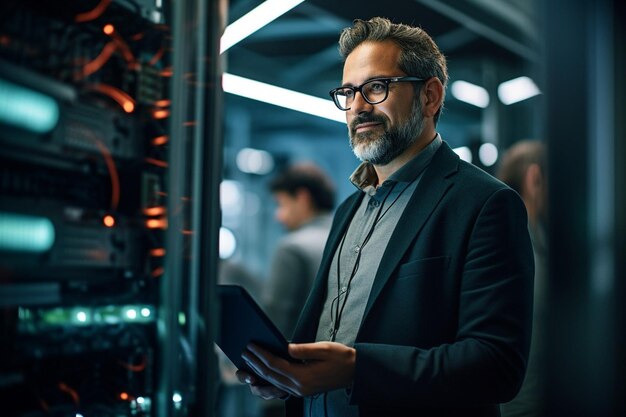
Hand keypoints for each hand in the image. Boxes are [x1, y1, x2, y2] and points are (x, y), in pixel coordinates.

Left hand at [241, 341, 355, 397]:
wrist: (355, 372)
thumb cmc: (341, 358)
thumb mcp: (324, 349)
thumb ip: (303, 349)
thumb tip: (285, 347)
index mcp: (303, 377)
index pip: (275, 365)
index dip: (261, 354)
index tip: (251, 345)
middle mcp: (299, 387)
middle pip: (270, 375)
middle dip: (255, 363)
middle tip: (243, 352)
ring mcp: (299, 391)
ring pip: (272, 384)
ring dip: (258, 374)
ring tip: (247, 364)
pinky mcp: (301, 391)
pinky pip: (279, 387)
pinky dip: (268, 380)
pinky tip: (262, 374)